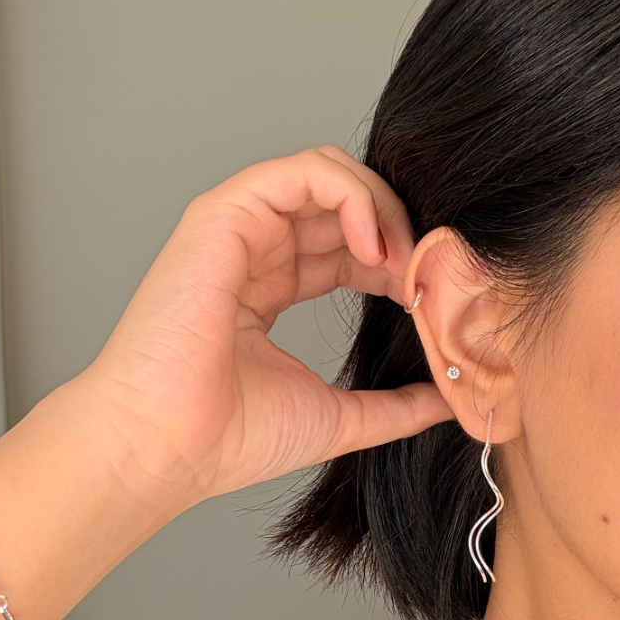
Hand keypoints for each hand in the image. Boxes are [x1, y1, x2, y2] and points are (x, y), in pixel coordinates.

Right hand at [78, 145, 454, 506]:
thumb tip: (450, 400)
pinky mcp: (224, 214)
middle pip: (343, 203)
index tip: (424, 296)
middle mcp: (254, 250)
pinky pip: (303, 171)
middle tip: (424, 275)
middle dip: (396, 229)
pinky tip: (373, 244)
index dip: (394, 259)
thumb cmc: (230, 438)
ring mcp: (237, 229)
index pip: (347, 245)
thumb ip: (396, 406)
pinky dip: (351, 195)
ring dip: (380, 208)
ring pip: (327, 173)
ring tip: (402, 260)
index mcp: (269, 286)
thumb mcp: (339, 416)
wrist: (169, 448)